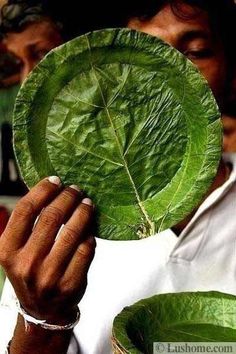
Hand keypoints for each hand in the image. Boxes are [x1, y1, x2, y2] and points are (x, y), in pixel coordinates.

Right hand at [0, 176, 95, 323]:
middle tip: (76, 190)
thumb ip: (29, 224)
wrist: (42, 309)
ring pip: (72, 231)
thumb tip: (53, 190)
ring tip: (87, 203)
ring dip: (83, 211)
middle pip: (51, 216)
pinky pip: (86, 248)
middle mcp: (26, 263)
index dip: (43, 190)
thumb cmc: (31, 271)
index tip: (56, 180)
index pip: (25, 210)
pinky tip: (89, 228)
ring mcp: (49, 275)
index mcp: (8, 250)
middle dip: (68, 197)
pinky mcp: (70, 283)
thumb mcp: (17, 250)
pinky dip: (90, 234)